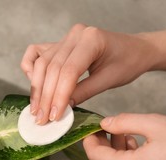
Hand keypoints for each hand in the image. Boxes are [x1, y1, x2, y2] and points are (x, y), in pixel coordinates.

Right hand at [21, 24, 165, 124]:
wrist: (134, 49)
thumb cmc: (127, 63)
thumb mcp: (109, 80)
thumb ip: (84, 92)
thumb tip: (61, 108)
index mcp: (91, 40)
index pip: (69, 71)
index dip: (59, 96)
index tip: (54, 116)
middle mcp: (75, 35)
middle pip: (52, 68)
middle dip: (45, 96)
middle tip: (42, 119)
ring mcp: (66, 38)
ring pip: (42, 63)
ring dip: (37, 88)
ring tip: (36, 109)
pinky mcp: (60, 44)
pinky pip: (37, 53)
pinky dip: (31, 68)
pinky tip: (33, 83)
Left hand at [83, 113, 165, 159]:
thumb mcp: (154, 123)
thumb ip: (123, 122)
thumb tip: (104, 123)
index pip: (95, 157)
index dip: (88, 140)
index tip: (90, 125)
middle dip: (101, 145)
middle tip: (104, 126)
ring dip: (115, 151)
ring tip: (123, 132)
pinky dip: (127, 159)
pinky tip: (136, 143)